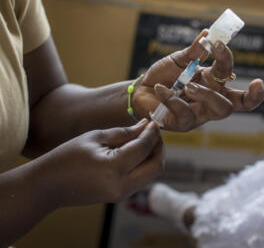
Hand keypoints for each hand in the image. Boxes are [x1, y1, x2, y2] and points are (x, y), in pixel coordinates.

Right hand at [40, 119, 163, 206]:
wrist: (48, 186)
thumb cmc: (67, 157)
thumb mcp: (95, 138)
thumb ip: (125, 133)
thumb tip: (146, 125)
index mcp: (113, 168)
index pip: (144, 148)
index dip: (152, 133)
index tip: (154, 122)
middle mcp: (122, 185)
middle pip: (156, 165)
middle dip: (159, 147)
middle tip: (154, 132)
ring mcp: (122, 194)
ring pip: (152, 174)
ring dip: (154, 156)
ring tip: (146, 139)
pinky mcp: (120, 197)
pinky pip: (142, 179)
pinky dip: (145, 165)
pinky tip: (138, 151)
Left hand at [133, 29, 263, 131]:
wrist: (140, 91)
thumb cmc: (163, 76)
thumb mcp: (179, 60)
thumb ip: (194, 51)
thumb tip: (208, 33)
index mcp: (213, 83)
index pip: (237, 85)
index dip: (254, 89)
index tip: (256, 79)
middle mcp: (211, 100)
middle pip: (237, 103)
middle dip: (249, 97)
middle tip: (247, 82)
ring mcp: (199, 114)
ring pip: (219, 109)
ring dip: (207, 94)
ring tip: (188, 86)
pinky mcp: (182, 123)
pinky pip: (184, 113)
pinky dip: (172, 99)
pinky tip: (159, 88)